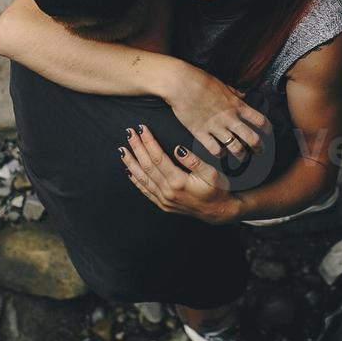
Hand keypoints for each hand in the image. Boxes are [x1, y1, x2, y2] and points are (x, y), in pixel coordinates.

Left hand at [120, 125, 241, 224]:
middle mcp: (167, 191)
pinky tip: (129, 171)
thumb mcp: (211, 173)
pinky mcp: (163, 204)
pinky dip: (136, 180)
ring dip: (131, 163)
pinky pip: (145, 191)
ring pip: (143, 178)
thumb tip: (178, 149)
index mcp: (178, 182)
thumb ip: (194, 161)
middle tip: (129, 133)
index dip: (148, 141)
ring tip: (122, 150)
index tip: (141, 129)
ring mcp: (164, 199)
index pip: (158, 157)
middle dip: (137, 147)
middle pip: (147, 165)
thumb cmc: (217, 190)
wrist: (218, 212)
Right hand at [166, 66, 270, 160]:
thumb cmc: (200, 80)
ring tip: (242, 158)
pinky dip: (220, 154)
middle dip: (258, 148)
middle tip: (259, 152)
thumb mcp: (222, 84)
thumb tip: (243, 94)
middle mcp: (229, 118)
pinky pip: (215, 150)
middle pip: (251, 138)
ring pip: (235, 148)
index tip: (269, 132)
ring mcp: (216, 127)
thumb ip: (234, 92)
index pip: (260, 119)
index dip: (268, 128)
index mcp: (237, 105)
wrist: (181, 84)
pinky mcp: (201, 133)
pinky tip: (221, 154)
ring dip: (241, 155)